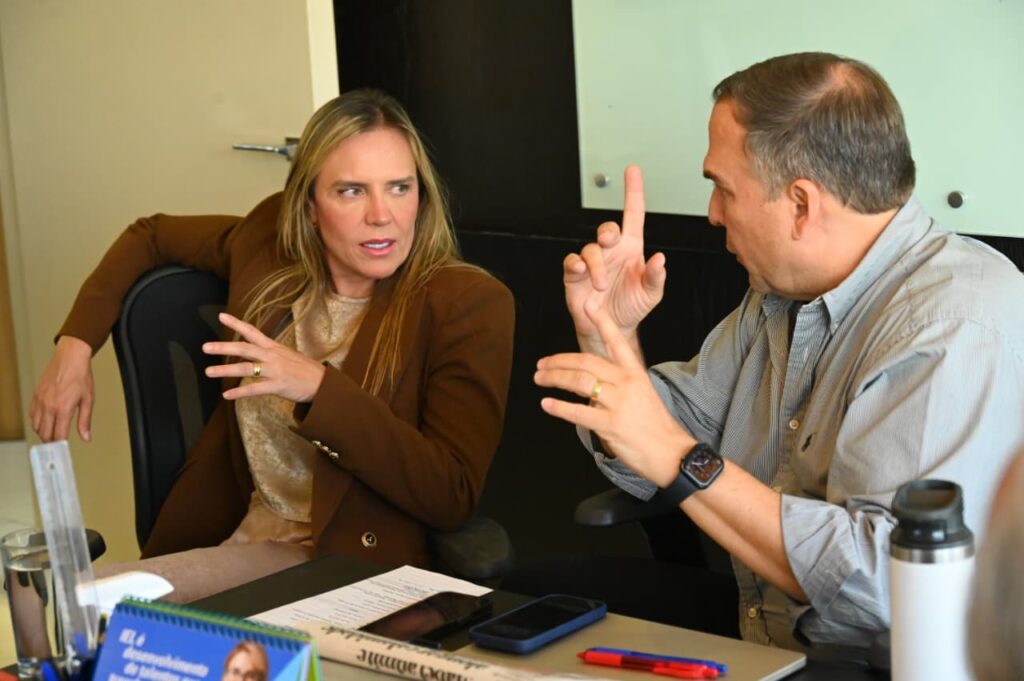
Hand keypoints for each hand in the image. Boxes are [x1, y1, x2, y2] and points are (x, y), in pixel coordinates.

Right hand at [30, 335, 94, 441]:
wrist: (70, 358)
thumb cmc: (80, 376)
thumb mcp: (88, 400)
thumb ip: (85, 421)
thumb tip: (86, 437)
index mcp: (63, 409)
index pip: (58, 435)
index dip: (60, 445)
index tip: (63, 449)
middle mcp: (49, 406)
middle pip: (45, 433)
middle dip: (51, 442)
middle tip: (57, 444)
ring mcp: (40, 401)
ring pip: (36, 426)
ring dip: (43, 432)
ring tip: (52, 433)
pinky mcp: (35, 396)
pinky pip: (32, 415)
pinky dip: (37, 422)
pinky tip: (45, 421)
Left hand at [204, 313, 326, 402]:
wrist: (323, 383)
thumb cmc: (305, 370)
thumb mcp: (287, 355)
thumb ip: (270, 353)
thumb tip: (256, 352)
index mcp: (274, 347)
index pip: (252, 332)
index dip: (236, 324)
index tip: (221, 317)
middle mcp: (272, 356)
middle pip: (244, 349)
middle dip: (223, 348)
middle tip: (205, 347)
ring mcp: (275, 371)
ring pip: (246, 368)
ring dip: (225, 370)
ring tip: (209, 372)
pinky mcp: (278, 386)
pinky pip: (255, 389)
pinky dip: (240, 392)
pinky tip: (227, 396)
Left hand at [535, 301, 694, 486]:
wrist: (670, 452)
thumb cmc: (654, 425)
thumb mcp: (640, 394)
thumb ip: (615, 384)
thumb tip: (588, 384)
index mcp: (634, 372)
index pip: (616, 341)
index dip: (602, 321)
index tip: (589, 305)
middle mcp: (625, 383)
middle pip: (585, 362)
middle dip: (559, 361)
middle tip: (541, 364)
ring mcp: (618, 403)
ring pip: (579, 381)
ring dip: (554, 378)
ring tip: (540, 379)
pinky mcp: (610, 424)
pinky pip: (578, 412)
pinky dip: (559, 407)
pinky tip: (547, 404)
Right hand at [564, 165, 665, 350]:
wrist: (610, 328)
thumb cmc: (631, 306)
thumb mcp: (651, 294)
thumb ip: (656, 277)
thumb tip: (660, 259)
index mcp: (631, 249)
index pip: (633, 214)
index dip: (633, 192)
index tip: (633, 171)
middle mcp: (611, 252)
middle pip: (607, 229)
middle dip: (607, 231)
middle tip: (610, 241)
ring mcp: (592, 263)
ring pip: (590, 249)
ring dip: (596, 265)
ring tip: (601, 284)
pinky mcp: (575, 276)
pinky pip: (572, 261)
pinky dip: (576, 265)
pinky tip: (583, 272)